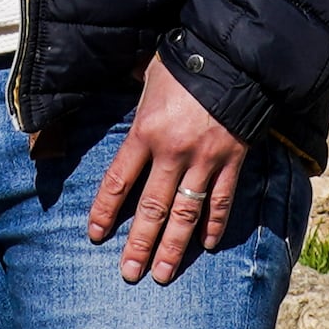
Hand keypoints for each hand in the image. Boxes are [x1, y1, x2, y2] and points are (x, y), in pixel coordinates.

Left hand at [84, 56, 245, 283]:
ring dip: (174, 247)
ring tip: (163, 274)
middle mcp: (173, 152)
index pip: (119, 179)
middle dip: (139, 244)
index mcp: (146, 131)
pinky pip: (222, 201)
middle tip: (129, 273)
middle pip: (152, 208)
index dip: (105, 210)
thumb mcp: (146, 78)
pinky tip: (208, 246)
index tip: (96, 234)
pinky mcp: (232, 161)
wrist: (232, 55)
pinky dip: (215, 225)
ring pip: (186, 214)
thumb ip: (136, 107)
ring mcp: (205, 160)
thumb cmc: (183, 62)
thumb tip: (115, 109)